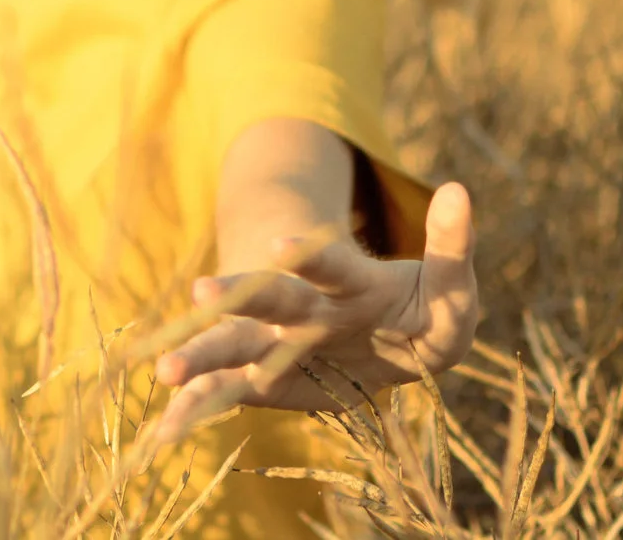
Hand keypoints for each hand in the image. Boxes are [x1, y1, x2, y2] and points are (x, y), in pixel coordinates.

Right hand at [150, 181, 479, 445]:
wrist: (388, 340)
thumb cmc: (419, 309)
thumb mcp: (448, 285)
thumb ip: (452, 247)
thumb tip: (459, 189)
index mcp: (350, 283)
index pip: (331, 265)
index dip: (311, 254)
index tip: (281, 246)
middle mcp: (307, 310)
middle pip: (270, 298)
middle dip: (239, 294)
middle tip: (201, 291)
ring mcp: (281, 344)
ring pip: (237, 345)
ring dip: (203, 356)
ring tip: (164, 371)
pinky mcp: (268, 382)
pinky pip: (229, 395)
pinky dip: (196, 412)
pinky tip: (163, 432)